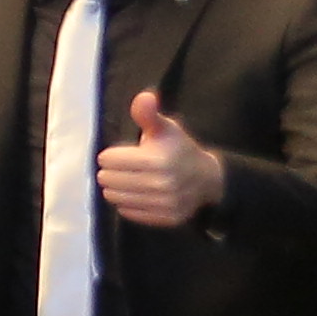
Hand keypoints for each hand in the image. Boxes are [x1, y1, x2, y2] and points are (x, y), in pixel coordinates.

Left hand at [94, 89, 220, 229]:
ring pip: (114, 197)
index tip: (121, 153)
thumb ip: (148, 115)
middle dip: (111, 172)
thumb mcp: (165, 128)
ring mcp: (164, 204)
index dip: (111, 155)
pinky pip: (127, 212)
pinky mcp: (165, 218)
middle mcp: (162, 184)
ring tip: (128, 179)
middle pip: (108, 179)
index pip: (108, 160)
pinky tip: (137, 193)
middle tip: (124, 168)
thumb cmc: (179, 149)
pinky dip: (127, 202)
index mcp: (158, 160)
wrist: (208, 179)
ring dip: (116, 188)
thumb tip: (143, 97)